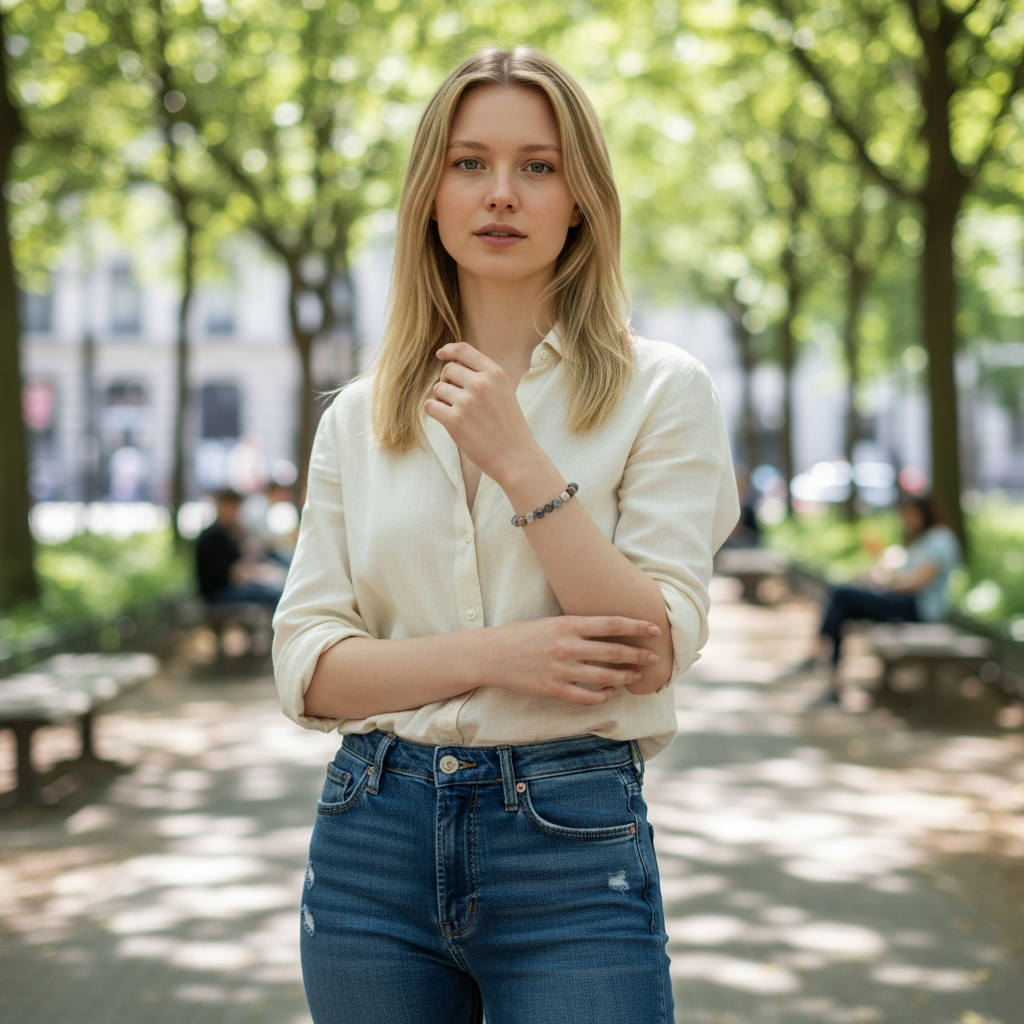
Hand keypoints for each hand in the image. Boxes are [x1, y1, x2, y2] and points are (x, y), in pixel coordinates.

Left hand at [424, 342, 538, 484]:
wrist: (516, 457)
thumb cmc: (509, 428)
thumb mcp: (504, 393)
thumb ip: (484, 378)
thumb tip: (452, 367)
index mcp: (495, 373)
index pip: (464, 351)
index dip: (449, 350)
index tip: (441, 354)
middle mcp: (481, 383)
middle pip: (448, 369)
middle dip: (447, 381)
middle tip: (455, 398)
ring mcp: (467, 401)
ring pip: (438, 388)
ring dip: (441, 399)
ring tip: (456, 413)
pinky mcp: (454, 420)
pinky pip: (430, 406)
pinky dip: (434, 411)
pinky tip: (446, 420)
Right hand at [483, 615, 661, 705]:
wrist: (492, 654)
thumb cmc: (523, 635)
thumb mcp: (551, 623)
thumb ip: (578, 627)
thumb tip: (611, 630)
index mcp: (567, 624)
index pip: (611, 624)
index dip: (636, 626)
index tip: (655, 630)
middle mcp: (567, 646)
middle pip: (614, 651)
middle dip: (638, 655)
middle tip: (654, 657)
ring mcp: (561, 669)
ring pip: (604, 676)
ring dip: (625, 676)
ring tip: (636, 676)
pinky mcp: (554, 689)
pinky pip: (587, 696)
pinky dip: (603, 695)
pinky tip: (610, 691)